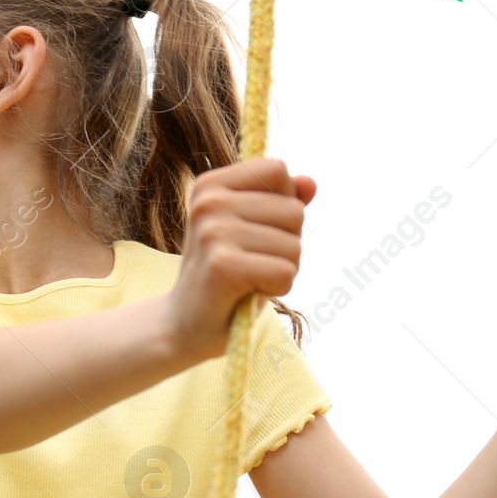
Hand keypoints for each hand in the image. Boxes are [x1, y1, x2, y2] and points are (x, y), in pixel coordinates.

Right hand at [167, 158, 315, 359]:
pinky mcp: (222, 265)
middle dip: (286, 243)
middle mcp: (208, 202)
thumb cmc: (226, 274)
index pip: (278, 171)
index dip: (282, 204)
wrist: (185, 326)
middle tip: (251, 263)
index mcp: (211, 185)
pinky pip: (285, 272)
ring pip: (294, 245)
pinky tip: (249, 293)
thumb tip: (310, 182)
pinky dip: (277, 289)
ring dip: (283, 269)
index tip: (254, 231)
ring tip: (249, 279)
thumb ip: (282, 201)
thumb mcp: (254, 230)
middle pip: (293, 210)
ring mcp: (213, 232)